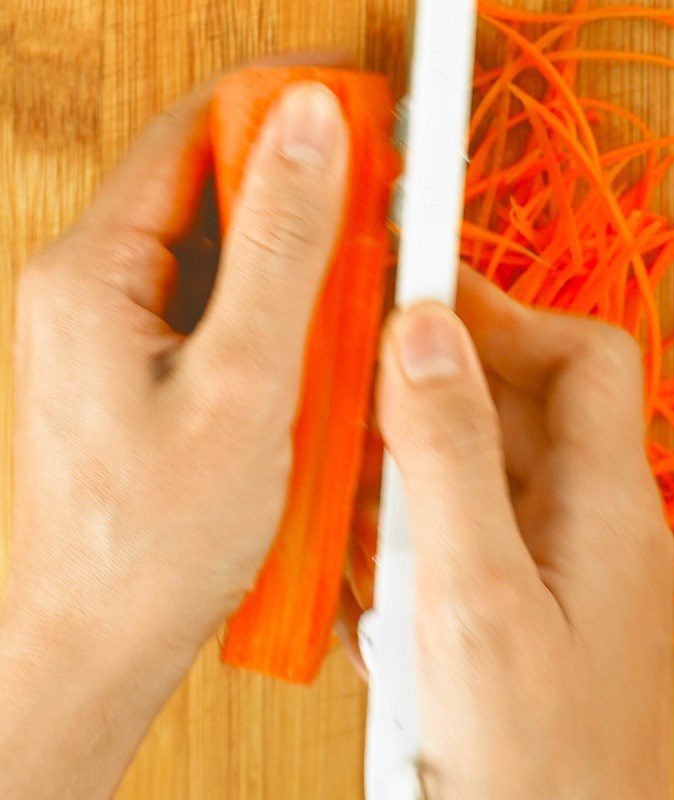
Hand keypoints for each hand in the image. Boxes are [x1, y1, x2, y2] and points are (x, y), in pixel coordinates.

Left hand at [0, 62, 347, 799]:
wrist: (101, 638)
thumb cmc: (153, 539)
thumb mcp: (242, 383)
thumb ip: (280, 247)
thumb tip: (310, 130)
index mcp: (94, 272)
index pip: (192, 135)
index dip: (280, 107)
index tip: (355, 106)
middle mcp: (94, 288)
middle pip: (206, 188)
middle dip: (297, 187)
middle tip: (376, 201)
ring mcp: (116, 330)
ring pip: (218, 251)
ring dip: (293, 257)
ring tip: (355, 285)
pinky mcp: (143, 367)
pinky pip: (216, 308)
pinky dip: (274, 310)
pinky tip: (317, 343)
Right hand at [378, 267, 673, 799]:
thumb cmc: (529, 763)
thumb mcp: (473, 599)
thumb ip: (449, 461)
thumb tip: (426, 337)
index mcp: (604, 503)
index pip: (581, 355)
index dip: (504, 310)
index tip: (422, 284)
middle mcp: (588, 518)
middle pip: (520, 400)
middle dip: (437, 384)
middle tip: (360, 383)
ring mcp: (553, 557)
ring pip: (482, 460)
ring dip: (413, 461)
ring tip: (356, 490)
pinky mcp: (518, 592)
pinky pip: (466, 521)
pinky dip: (413, 523)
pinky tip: (375, 570)